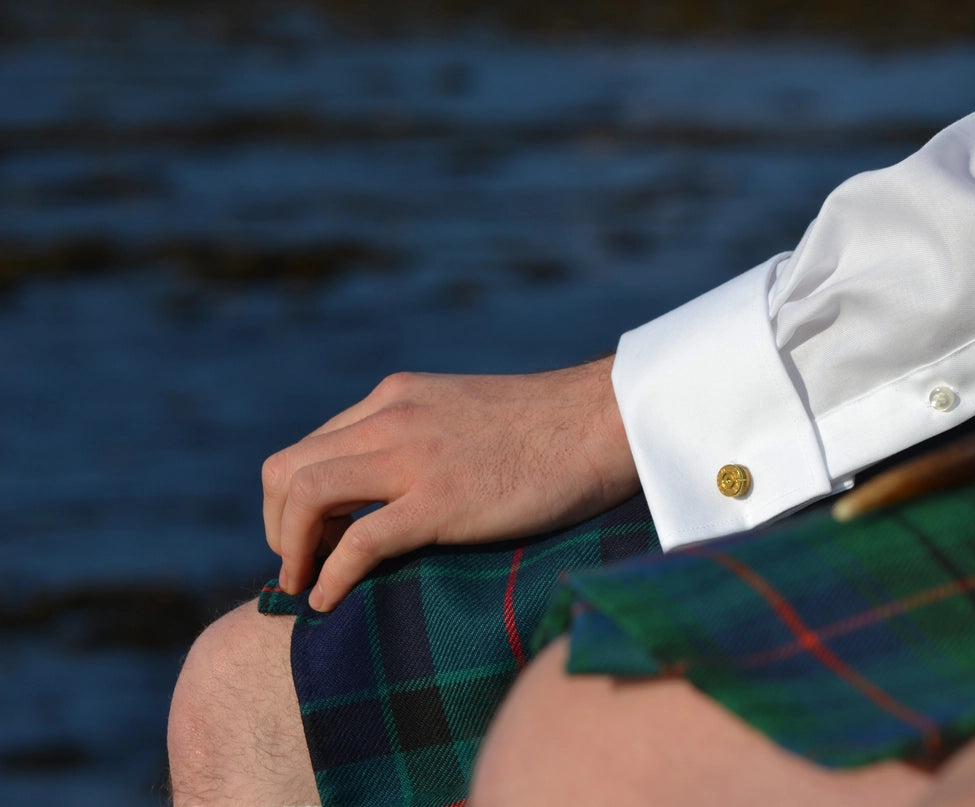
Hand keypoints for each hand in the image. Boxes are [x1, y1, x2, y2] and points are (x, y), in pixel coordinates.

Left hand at [261, 356, 639, 611]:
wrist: (602, 420)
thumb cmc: (547, 428)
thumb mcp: (465, 414)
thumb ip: (424, 435)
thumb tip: (400, 484)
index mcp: (395, 397)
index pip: (310, 446)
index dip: (294, 500)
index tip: (311, 537)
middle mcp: (390, 419)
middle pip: (286, 469)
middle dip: (277, 526)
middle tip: (299, 565)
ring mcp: (413, 457)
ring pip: (305, 496)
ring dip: (290, 549)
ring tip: (304, 585)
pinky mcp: (441, 500)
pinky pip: (359, 542)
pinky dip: (331, 576)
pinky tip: (331, 600)